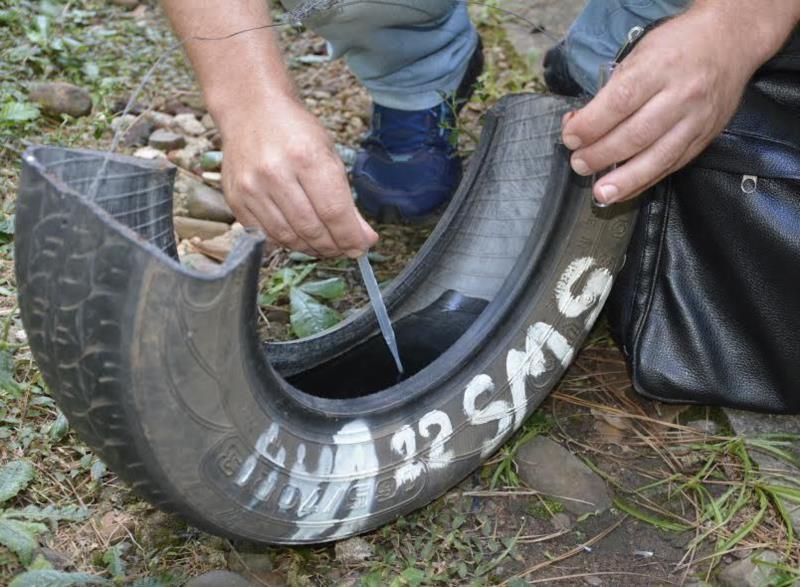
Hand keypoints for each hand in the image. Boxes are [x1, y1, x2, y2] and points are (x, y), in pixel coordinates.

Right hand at [220, 96, 377, 257]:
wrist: (251, 110)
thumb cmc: (295, 131)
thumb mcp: (328, 156)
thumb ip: (345, 200)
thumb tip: (363, 238)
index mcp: (306, 157)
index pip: (334, 212)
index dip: (351, 237)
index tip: (361, 247)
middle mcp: (275, 173)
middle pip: (311, 229)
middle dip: (333, 246)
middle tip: (344, 249)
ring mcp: (251, 188)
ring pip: (288, 237)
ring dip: (311, 248)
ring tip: (324, 246)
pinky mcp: (236, 199)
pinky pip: (265, 235)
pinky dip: (286, 242)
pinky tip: (299, 238)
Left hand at [561, 6, 772, 204]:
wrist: (729, 43)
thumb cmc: (677, 47)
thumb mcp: (639, 54)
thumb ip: (610, 91)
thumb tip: (578, 125)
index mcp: (660, 67)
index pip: (620, 102)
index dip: (591, 125)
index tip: (571, 138)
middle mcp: (682, 95)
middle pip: (636, 134)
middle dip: (602, 155)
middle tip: (579, 164)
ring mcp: (696, 120)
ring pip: (657, 157)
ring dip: (625, 180)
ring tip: (601, 194)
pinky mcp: (704, 138)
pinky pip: (672, 166)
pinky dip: (645, 182)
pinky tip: (625, 191)